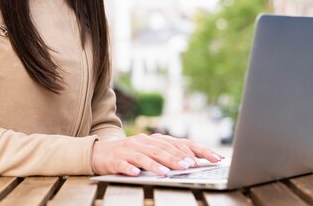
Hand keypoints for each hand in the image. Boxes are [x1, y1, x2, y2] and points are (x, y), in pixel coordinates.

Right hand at [91, 133, 223, 175]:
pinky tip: (136, 173)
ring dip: (158, 164)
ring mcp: (129, 150)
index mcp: (155, 139)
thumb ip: (168, 155)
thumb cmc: (130, 154)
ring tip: (169, 171)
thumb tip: (193, 162)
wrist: (99, 153)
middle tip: (191, 166)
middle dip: (179, 158)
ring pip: (146, 156)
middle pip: (164, 149)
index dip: (197, 150)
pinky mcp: (116, 159)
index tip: (213, 158)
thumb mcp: (150, 152)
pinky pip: (124, 164)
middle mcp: (144, 141)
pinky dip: (130, 168)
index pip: (180, 143)